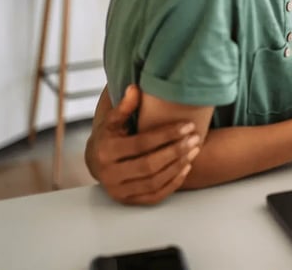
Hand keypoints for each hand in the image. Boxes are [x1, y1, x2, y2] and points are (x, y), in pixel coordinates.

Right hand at [87, 85, 200, 204]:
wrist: (96, 160)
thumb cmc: (109, 135)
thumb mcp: (113, 119)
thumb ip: (125, 105)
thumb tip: (135, 89)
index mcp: (106, 151)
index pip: (141, 144)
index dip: (166, 135)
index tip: (187, 126)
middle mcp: (110, 175)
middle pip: (149, 165)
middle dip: (175, 151)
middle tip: (195, 138)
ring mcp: (119, 191)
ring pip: (153, 182)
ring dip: (177, 166)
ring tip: (195, 150)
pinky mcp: (128, 201)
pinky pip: (154, 197)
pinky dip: (172, 184)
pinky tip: (186, 168)